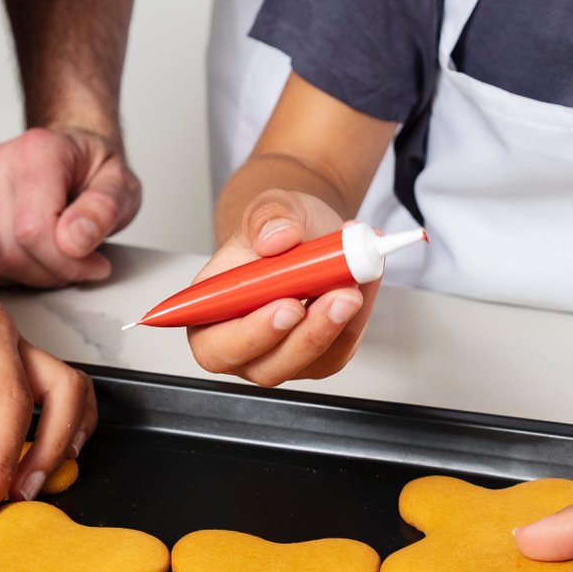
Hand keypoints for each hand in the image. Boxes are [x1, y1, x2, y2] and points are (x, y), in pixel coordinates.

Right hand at [0, 125, 141, 287]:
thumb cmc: (92, 170)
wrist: (70, 155)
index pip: (34, 229)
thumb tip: (75, 239)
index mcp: (38, 150)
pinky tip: (27, 255)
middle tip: (79, 265)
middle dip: (49, 273)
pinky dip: (2, 271)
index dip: (66, 263)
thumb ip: (104, 209)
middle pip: (8, 250)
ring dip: (26, 275)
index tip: (94, 265)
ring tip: (54, 256)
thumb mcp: (122, 185)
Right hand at [187, 190, 374, 386]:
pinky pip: (340, 349)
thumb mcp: (270, 205)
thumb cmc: (278, 228)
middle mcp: (241, 342)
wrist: (308, 233)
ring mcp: (280, 353)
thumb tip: (275, 238)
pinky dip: (357, 318)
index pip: (216, 344)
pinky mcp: (317, 356)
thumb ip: (267, 216)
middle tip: (337, 295)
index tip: (288, 305)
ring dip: (339, 324)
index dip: (251, 334)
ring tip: (356, 277)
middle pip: (267, 366)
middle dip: (308, 334)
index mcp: (210, 310)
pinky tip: (362, 282)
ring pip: (310, 362)